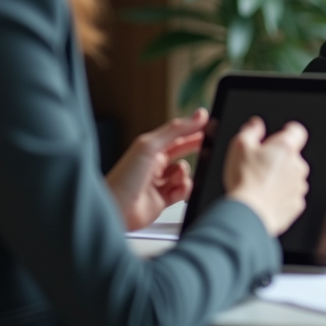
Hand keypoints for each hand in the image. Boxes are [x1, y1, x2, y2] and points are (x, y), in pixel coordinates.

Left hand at [105, 109, 207, 230]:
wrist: (116, 209)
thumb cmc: (125, 177)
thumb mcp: (150, 145)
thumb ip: (176, 130)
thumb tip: (199, 115)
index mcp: (150, 149)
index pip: (176, 135)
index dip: (192, 130)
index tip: (208, 125)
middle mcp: (155, 164)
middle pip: (182, 152)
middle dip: (195, 149)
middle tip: (208, 146)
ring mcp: (159, 183)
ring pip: (184, 174)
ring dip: (185, 174)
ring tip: (177, 178)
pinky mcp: (163, 200)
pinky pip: (182, 191)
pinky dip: (184, 189)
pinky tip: (177, 190)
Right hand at [224, 118, 309, 235]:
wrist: (249, 214)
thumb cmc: (244, 180)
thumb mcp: (239, 147)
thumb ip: (251, 131)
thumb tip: (256, 125)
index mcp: (285, 148)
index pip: (297, 132)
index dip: (287, 133)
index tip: (277, 138)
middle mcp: (297, 165)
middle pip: (292, 157)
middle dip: (279, 159)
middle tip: (259, 167)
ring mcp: (299, 186)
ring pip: (292, 177)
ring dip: (281, 179)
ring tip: (260, 185)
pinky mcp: (296, 204)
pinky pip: (290, 196)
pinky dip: (281, 196)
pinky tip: (265, 198)